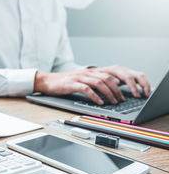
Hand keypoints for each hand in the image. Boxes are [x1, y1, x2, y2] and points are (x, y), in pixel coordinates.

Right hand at [34, 66, 150, 104]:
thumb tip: (111, 89)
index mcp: (92, 71)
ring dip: (109, 93)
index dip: (121, 82)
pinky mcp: (72, 84)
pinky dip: (95, 96)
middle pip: (108, 77)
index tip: (126, 92)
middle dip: (118, 89)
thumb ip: (95, 82)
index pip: (112, 73)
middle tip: (122, 99)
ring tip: (113, 102)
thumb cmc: (65, 83)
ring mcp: (80, 77)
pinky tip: (99, 102)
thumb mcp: (82, 80)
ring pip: (99, 82)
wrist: (47, 81)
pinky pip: (86, 89)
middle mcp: (88, 72)